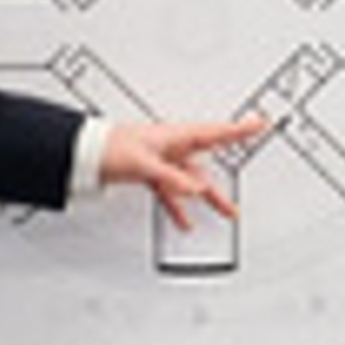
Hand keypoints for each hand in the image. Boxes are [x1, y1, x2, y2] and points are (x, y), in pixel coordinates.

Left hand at [101, 115, 264, 230]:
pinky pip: (172, 192)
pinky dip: (179, 206)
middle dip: (229, 171)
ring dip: (208, 197)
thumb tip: (196, 189)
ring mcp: (164, 161)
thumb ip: (172, 178)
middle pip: (208, 162)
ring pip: (192, 181)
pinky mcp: (152, 173)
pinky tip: (185, 221)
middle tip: (250, 171)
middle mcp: (173, 147)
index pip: (216, 133)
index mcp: (176, 137)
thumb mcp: (144, 164)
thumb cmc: (109, 146)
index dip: (239, 130)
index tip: (259, 124)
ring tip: (227, 210)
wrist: (84, 153)